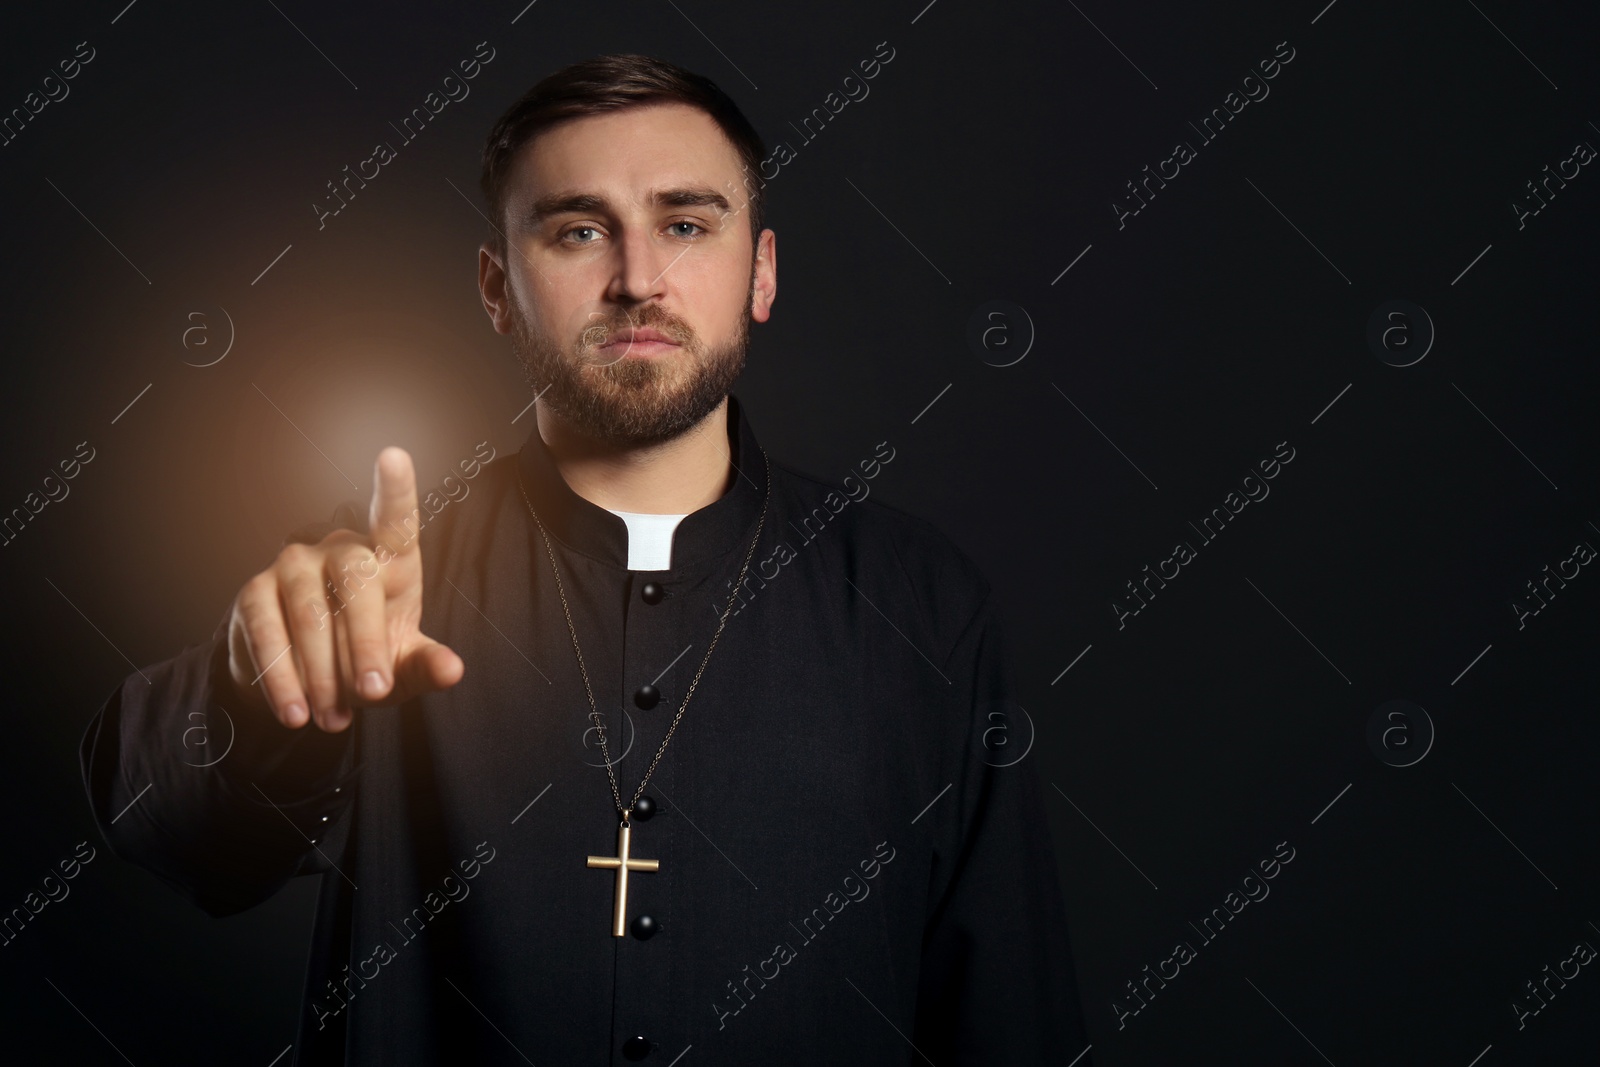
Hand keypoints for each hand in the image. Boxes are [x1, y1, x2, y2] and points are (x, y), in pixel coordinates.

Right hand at [226, 447, 463, 730]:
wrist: (308, 680)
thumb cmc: (370, 657)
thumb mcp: (404, 667)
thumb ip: (427, 667)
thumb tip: (453, 670)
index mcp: (390, 558)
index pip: (395, 518)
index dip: (395, 489)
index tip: (393, 455)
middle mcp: (341, 548)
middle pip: (357, 579)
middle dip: (366, 642)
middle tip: (373, 693)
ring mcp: (294, 564)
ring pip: (308, 610)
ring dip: (322, 670)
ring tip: (335, 718)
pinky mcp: (254, 592)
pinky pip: (267, 631)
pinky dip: (282, 676)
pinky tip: (294, 712)